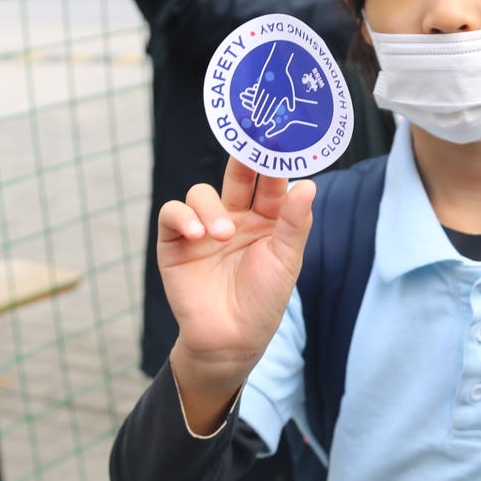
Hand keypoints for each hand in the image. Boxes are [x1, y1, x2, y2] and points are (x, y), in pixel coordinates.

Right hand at [157, 158, 314, 430]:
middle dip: (241, 161)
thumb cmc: (263, 301)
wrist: (230, 340)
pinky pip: (172, 214)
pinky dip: (183, 218)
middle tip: (247, 150)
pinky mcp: (176, 242)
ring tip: (222, 235)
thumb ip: (294, 222)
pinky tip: (198, 235)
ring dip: (211, 208)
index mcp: (267, 219)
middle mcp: (235, 217)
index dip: (274, 162)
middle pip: (236, 177)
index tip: (280, 141)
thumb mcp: (286, 260)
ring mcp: (204, 228)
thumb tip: (308, 184)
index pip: (270, 182)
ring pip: (202, 193)